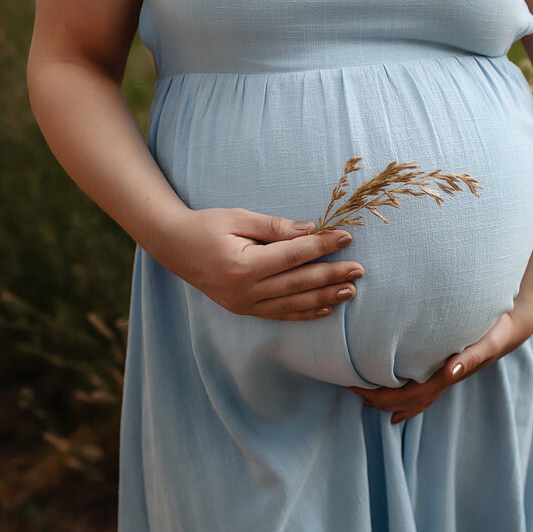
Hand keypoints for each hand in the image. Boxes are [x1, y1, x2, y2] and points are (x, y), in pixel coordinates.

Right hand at [149, 207, 363, 320]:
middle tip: (359, 269)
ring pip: (293, 303)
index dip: (321, 246)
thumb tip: (311, 230)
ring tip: (350, 291)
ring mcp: (243, 305)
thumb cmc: (206, 226)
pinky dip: (304, 312)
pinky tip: (326, 307)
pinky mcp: (243, 310)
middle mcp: (244, 291)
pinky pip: (280, 314)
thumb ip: (275, 227)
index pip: (293, 255)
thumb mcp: (239, 218)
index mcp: (243, 265)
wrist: (173, 246)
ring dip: (324, 297)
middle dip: (331, 275)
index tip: (345, 237)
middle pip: (298, 283)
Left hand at [349, 301, 532, 422]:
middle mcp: (444, 380)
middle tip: (351, 389)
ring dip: (389, 400)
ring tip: (365, 397)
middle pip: (406, 400)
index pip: (409, 395)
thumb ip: (471, 357)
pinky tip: (395, 399)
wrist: (512, 327)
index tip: (357, 387)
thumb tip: (450, 372)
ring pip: (413, 398)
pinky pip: (422, 389)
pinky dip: (407, 399)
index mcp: (448, 376)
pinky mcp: (446, 367)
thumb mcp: (487, 342)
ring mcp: (445, 376)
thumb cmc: (498, 331)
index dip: (382, 395)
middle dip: (378, 399)